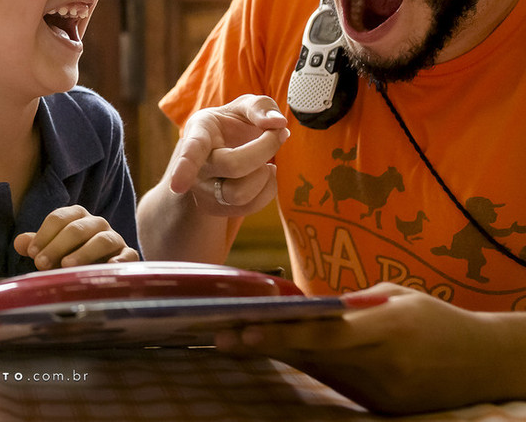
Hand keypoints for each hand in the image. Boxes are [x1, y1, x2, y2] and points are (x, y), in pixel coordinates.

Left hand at [13, 205, 140, 269]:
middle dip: (57, 245)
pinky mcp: (129, 255)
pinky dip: (117, 261)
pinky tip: (105, 269)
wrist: (103, 267)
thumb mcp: (53, 249)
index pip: (59, 218)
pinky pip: (126, 256)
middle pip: (76, 228)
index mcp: (76, 216)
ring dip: (83, 253)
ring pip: (101, 240)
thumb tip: (19, 242)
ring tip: (66, 266)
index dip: (43, 234)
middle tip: (41, 263)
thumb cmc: (72, 255)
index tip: (32, 253)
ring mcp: (114, 238)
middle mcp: (97, 223)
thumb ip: (37, 245)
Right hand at [166, 94, 287, 215]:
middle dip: (265, 149)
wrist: (222, 150)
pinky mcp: (217, 208)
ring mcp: (204, 190)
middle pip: (233, 166)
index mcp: (198, 132)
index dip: (185, 167)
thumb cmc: (233, 125)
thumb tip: (278, 123)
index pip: (191, 151)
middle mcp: (196, 165)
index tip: (177, 186)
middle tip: (278, 134)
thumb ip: (261, 107)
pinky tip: (262, 174)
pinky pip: (252, 206)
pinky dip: (269, 188)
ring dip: (266, 174)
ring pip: (241, 194)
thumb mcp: (244, 107)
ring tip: (265, 160)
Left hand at [215, 283, 525, 413]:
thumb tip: (301, 304)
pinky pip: (333, 382)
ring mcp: (381, 391)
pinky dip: (305, 365)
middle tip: (221, 335)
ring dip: (276, 353)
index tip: (246, 327)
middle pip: (312, 354)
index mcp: (391, 327)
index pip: (327, 333)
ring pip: (316, 370)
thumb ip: (349, 304)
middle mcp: (384, 363)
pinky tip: (275, 351)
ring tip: (234, 338)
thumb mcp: (395, 297)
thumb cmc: (434, 318)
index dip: (284, 332)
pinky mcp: (380, 406)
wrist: (484, 362)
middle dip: (264, 343)